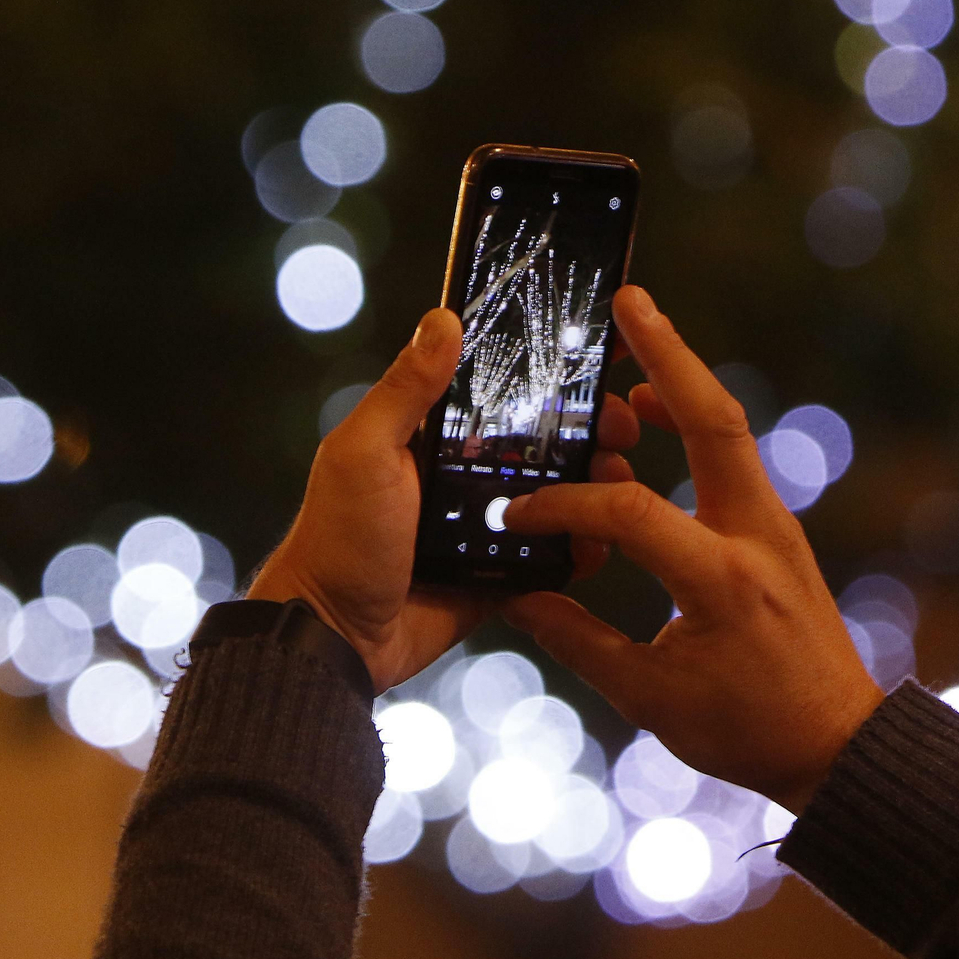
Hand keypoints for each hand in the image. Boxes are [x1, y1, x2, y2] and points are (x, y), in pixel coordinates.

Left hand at [248, 308, 640, 692]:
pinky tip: (603, 540)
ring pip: (557, 496)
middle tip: (621, 432)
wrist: (337, 639)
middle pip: (543, 442)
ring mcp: (485, 526)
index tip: (599, 362)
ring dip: (595, 487)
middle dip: (589, 432)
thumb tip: (442, 318)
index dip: (550, 375)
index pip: (501, 391)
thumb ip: (404, 391)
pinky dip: (581, 545)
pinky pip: (551, 555)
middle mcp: (463, 475)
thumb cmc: (337, 540)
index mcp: (432, 437)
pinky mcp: (499, 575)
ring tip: (620, 483)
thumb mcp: (365, 453)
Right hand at [502, 286, 883, 812]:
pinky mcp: (778, 533)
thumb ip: (579, 640)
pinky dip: (695, 428)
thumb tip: (519, 596)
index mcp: (721, 580)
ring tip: (635, 338)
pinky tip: (657, 419)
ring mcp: (777, 528)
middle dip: (670, 355)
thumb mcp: (651, 698)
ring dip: (682, 380)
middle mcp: (758, 537)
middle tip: (629, 301)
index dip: (565, 504)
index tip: (518, 515)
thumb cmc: (747, 731)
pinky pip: (734, 461)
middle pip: (716, 421)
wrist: (838, 744)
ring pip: (730, 430)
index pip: (630, 511)